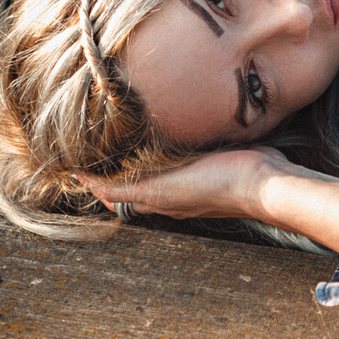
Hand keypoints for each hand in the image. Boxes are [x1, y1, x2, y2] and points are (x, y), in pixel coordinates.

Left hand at [83, 146, 315, 222]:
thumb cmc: (220, 184)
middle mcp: (170, 195)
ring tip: (118, 143)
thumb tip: (94, 187)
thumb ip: (133, 189)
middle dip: (108, 175)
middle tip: (90, 151)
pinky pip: (174, 165)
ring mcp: (190, 184)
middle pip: (129, 189)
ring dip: (133, 167)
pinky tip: (163, 138)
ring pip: (151, 178)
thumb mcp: (167, 188)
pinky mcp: (208, 169)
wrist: (265, 182)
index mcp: (157, 200)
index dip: (93, 182)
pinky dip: (158, 157)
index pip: (113, 195)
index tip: (73, 164)